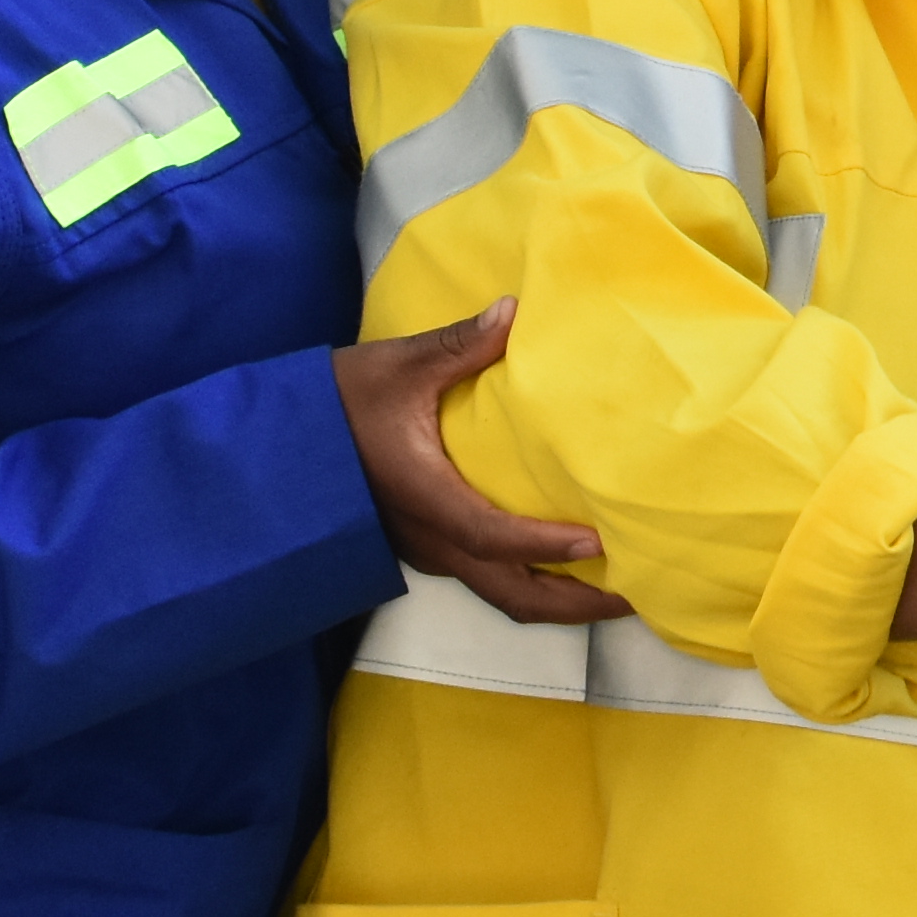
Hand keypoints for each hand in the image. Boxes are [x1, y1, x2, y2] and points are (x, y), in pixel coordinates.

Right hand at [336, 300, 626, 625]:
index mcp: (424, 497)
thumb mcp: (397, 365)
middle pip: (508, 592)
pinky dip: (530, 579)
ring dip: (556, 598)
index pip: (490, 535)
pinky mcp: (426, 544)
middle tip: (635, 596)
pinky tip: (564, 563)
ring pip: (499, 592)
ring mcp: (426, 548)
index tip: (595, 543)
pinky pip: (486, 576)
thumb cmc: (338, 403)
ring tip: (614, 588)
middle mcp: (429, 538)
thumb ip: (457, 345)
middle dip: (573, 603)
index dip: (543, 545)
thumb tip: (511, 314)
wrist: (281, 444)